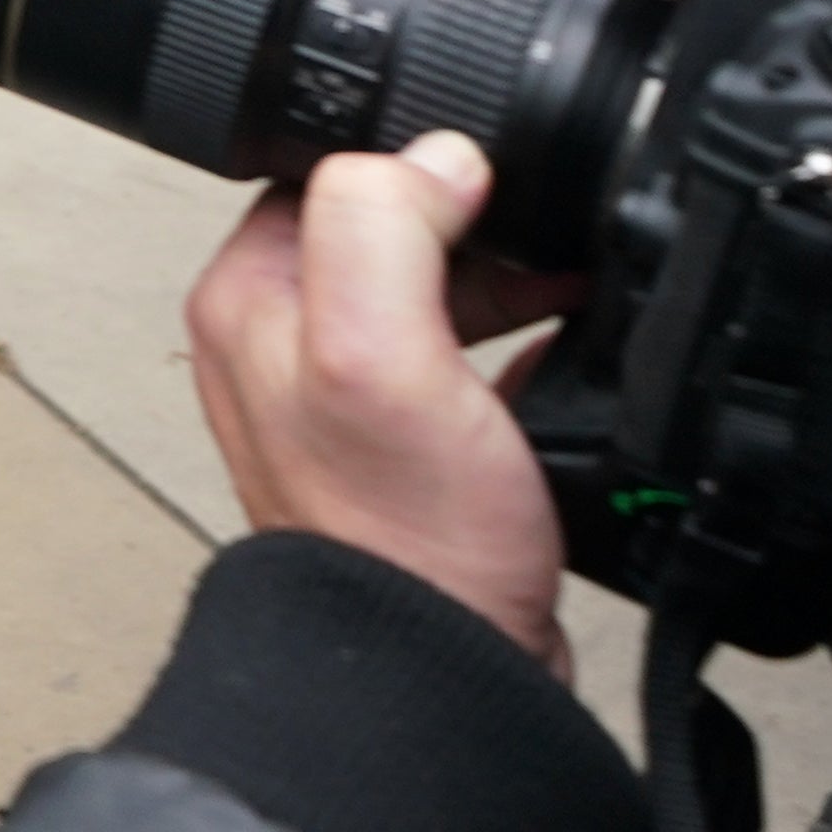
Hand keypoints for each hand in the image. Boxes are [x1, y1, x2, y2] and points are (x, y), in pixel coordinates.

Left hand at [185, 130, 573, 671]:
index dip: (420, 159)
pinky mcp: (418, 453)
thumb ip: (384, 225)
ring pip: (444, 293)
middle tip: (550, 238)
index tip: (495, 176)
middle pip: (395, 227)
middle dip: (482, 222)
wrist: (445, 677)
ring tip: (577, 288)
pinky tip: (580, 356)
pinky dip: (533, 350)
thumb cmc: (400, 539)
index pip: (330, 169)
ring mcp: (355, 404)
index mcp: (251, 298)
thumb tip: (435, 154)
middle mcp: (288, 345)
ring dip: (513, 281)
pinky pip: (480, 365)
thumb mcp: (378, 351)